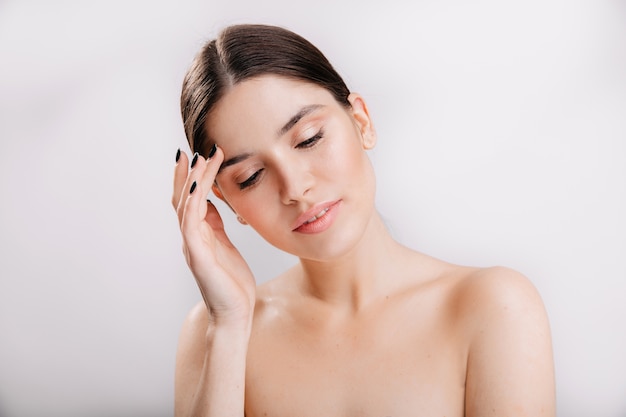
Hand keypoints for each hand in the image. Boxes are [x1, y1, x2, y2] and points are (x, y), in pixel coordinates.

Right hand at [172, 148, 255, 327]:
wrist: (234, 314)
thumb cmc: (232, 283)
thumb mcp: (226, 246)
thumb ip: (217, 226)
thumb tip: (214, 204)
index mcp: (199, 235)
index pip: (191, 201)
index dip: (191, 179)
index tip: (197, 156)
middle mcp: (192, 238)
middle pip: (183, 199)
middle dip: (187, 174)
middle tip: (191, 150)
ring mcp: (192, 246)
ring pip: (186, 206)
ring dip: (192, 181)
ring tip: (199, 159)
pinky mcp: (198, 255)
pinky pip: (192, 223)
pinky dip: (194, 201)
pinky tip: (201, 185)